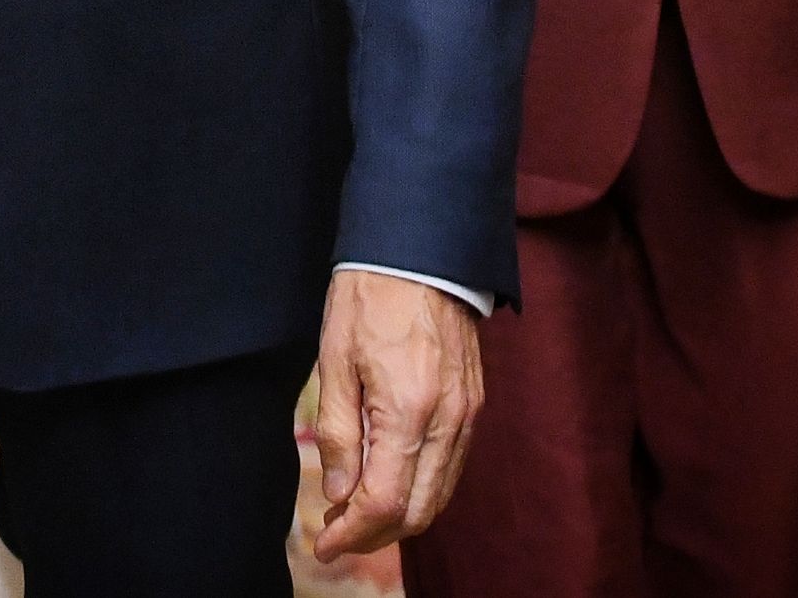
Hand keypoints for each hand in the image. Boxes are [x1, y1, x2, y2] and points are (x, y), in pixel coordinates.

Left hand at [304, 270, 483, 556]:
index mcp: (408, 412)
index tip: (324, 544)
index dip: (352, 534)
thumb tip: (339, 495)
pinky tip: (388, 480)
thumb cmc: (369, 300)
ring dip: (398, 516)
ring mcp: (467, 416)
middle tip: (336, 533)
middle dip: (375, 534)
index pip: (383, 502)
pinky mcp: (473, 405)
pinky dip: (420, 488)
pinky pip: (450, 467)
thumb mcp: (334, 363)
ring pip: (438, 495)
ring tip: (355, 512)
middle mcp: (447, 422)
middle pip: (417, 511)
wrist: (420, 253)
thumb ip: (337, 435)